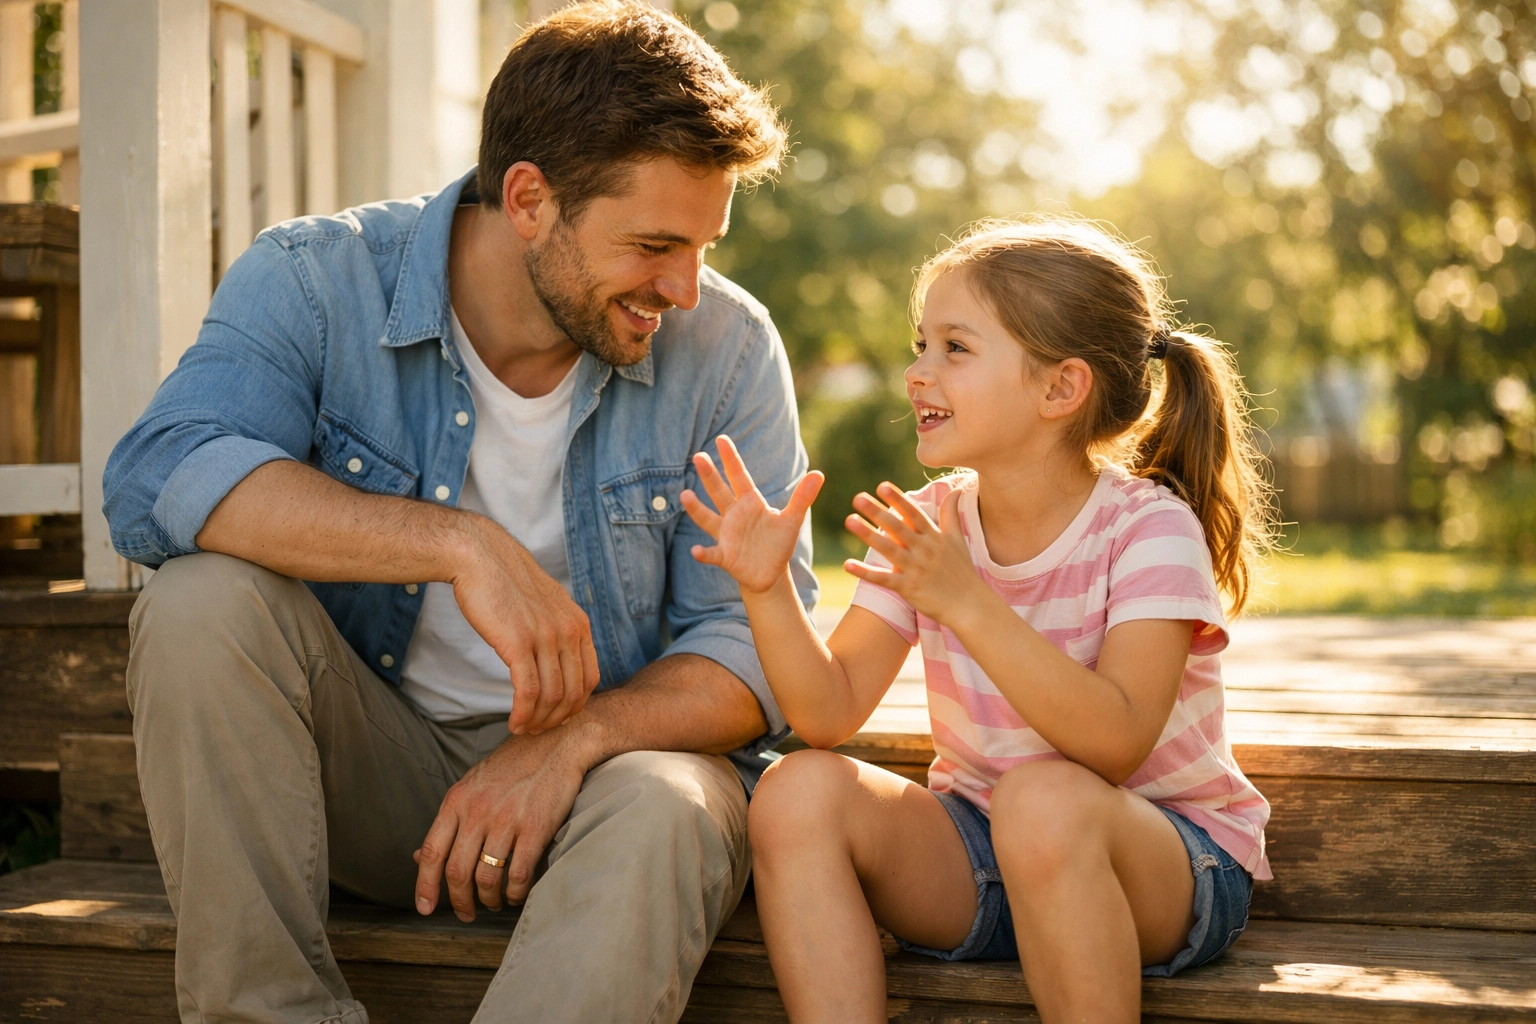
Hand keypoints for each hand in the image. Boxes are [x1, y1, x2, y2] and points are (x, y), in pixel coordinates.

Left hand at [413, 727, 588, 919]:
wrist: (556, 743)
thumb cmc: (514, 765)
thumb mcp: (472, 785)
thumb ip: (449, 820)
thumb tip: (420, 856)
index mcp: (457, 800)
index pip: (432, 852)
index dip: (425, 885)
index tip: (425, 908)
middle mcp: (477, 811)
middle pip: (457, 871)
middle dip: (459, 901)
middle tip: (467, 913)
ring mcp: (506, 819)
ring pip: (487, 877)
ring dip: (489, 899)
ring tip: (494, 902)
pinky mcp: (535, 827)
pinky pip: (518, 874)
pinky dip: (515, 892)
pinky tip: (516, 893)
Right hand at [450, 519, 600, 734]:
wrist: (480, 556)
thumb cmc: (507, 583)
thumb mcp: (546, 605)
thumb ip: (558, 631)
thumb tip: (558, 662)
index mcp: (579, 623)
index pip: (590, 679)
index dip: (575, 706)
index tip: (556, 717)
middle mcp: (569, 631)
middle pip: (573, 693)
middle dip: (556, 719)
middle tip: (538, 731)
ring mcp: (546, 637)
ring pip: (551, 696)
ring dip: (538, 721)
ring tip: (523, 729)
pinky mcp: (519, 642)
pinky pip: (527, 691)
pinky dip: (523, 714)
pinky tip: (514, 722)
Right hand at [680, 434, 823, 594]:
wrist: (770, 573)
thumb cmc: (778, 543)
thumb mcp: (792, 519)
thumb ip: (802, 497)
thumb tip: (819, 473)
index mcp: (750, 502)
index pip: (739, 476)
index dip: (731, 459)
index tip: (722, 439)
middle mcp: (734, 515)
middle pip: (719, 492)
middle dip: (709, 475)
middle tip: (698, 457)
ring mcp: (726, 535)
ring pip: (708, 519)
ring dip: (696, 508)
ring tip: (684, 495)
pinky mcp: (725, 556)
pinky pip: (712, 553)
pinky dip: (703, 553)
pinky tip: (696, 551)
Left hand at [843, 483, 989, 624]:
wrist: (969, 605)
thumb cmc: (962, 571)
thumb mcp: (958, 539)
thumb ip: (951, 514)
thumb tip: (955, 489)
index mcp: (934, 537)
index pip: (913, 513)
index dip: (898, 499)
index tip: (882, 485)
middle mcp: (924, 550)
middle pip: (898, 527)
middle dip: (877, 511)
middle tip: (858, 498)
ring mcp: (916, 569)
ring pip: (888, 549)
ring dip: (868, 534)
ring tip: (849, 520)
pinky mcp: (908, 588)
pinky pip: (883, 579)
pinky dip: (865, 572)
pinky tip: (847, 564)